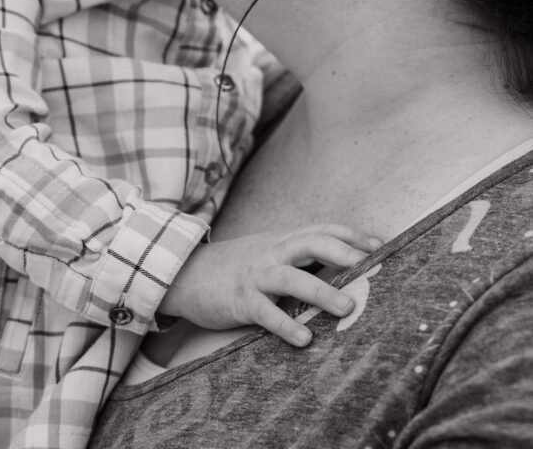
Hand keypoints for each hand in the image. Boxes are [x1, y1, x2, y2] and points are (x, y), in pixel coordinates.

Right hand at [158, 224, 381, 346]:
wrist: (187, 274)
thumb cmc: (238, 267)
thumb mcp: (270, 253)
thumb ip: (300, 258)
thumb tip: (343, 267)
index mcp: (283, 241)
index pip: (322, 230)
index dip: (351, 236)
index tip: (380, 245)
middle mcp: (273, 253)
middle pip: (311, 243)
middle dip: (343, 253)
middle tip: (372, 266)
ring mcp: (256, 276)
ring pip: (292, 279)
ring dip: (322, 291)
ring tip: (348, 306)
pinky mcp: (240, 301)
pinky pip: (266, 313)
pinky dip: (286, 325)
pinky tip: (305, 338)